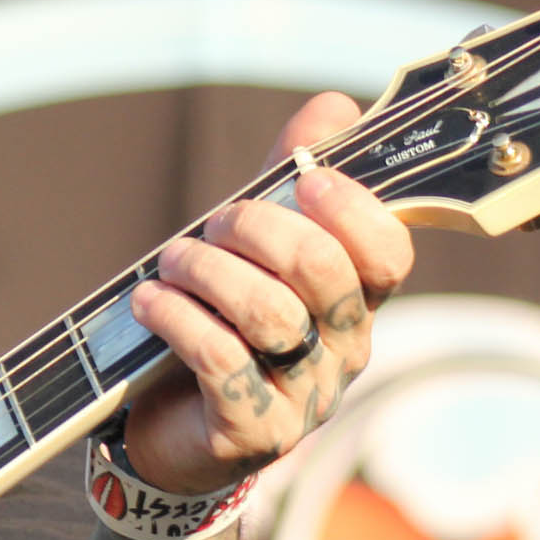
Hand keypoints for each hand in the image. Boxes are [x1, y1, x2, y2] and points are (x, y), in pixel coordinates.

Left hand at [121, 91, 414, 495]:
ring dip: (208, 272)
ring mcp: (303, 396)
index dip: (350, 207)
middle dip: (257, 229)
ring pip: (269, 314)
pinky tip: (149, 302)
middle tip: (211, 226)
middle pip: (323, 272)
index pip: (389, 251)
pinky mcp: (255, 432)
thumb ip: (289, 179)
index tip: (302, 177)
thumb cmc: (218, 323)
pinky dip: (179, 319)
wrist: (170, 432)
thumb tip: (334, 107)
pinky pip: (223, 360)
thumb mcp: (253, 249)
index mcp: (354, 302)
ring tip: (170, 263)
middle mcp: (341, 350)